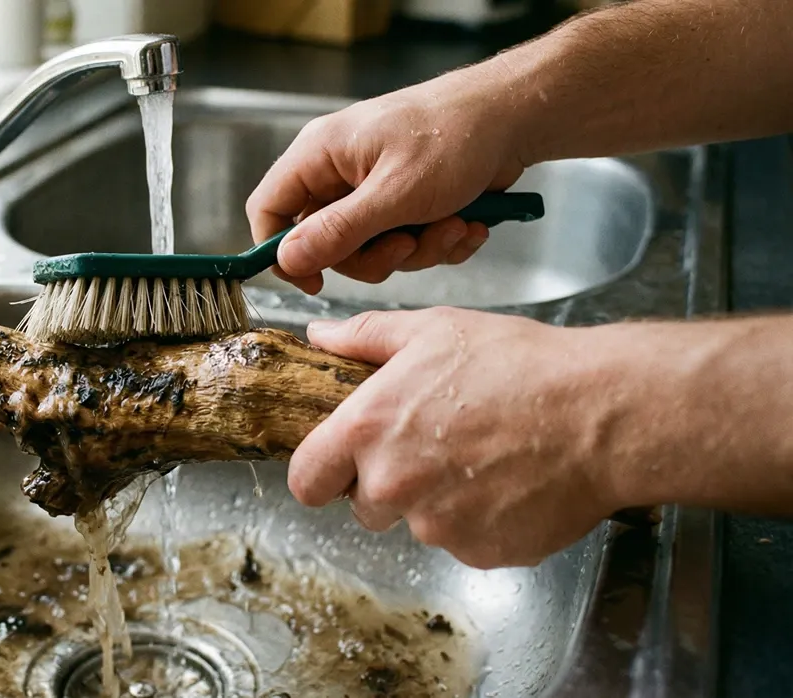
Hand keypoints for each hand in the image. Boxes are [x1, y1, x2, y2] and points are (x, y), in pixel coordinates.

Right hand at [245, 71, 526, 294]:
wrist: (516, 118)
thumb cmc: (455, 136)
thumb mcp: (394, 194)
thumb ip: (337, 231)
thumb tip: (286, 258)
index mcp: (320, 155)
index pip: (269, 208)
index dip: (280, 251)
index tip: (314, 281)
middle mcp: (340, 173)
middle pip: (325, 242)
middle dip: (374, 256)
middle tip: (408, 245)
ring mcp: (373, 189)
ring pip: (371, 250)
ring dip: (417, 250)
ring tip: (453, 226)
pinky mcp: (405, 203)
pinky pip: (405, 244)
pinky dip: (438, 243)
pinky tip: (466, 224)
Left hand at [289, 307, 671, 568]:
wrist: (602, 414)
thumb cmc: (521, 366)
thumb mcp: (433, 331)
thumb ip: (365, 337)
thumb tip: (319, 336)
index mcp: (367, 430)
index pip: (305, 481)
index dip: (320, 473)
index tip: (338, 466)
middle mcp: (392, 485)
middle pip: (362, 505)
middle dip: (386, 483)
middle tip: (432, 446)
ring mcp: (436, 526)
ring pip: (415, 523)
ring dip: (435, 501)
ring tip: (481, 458)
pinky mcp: (479, 552)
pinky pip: (462, 541)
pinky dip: (479, 519)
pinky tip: (508, 482)